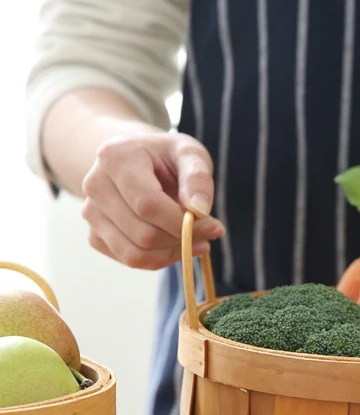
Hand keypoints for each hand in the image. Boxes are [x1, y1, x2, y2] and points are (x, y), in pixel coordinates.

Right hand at [81, 130, 224, 269]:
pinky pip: (130, 260)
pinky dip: (160, 259)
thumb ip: (198, 178)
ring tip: (196, 240)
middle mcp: (95, 185)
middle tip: (209, 231)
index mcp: (115, 158)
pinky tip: (176, 244)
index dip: (181, 223)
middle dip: (182, 239)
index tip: (213, 225)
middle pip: (143, 234)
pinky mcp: (95, 234)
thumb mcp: (189, 154)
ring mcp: (91, 213)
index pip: (147, 205)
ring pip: (135, 254)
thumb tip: (200, 211)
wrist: (138, 161)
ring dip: (173, 254)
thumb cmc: (167, 157)